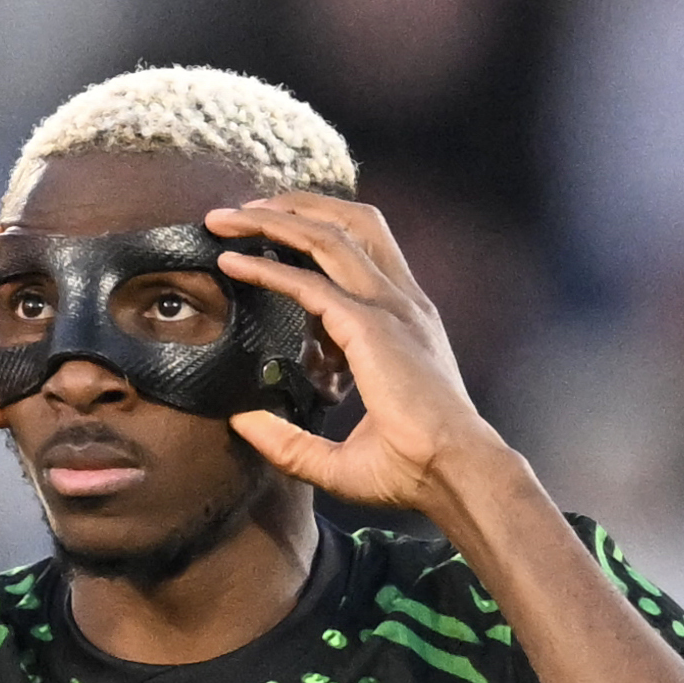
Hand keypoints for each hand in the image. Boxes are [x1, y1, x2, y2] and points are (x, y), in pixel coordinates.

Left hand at [206, 196, 507, 519]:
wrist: (457, 475)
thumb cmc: (413, 471)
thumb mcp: (340, 460)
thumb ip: (289, 441)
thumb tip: (242, 423)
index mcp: (404, 323)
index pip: (359, 254)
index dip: (312, 236)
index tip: (262, 240)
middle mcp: (401, 304)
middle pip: (348, 225)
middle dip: (292, 207)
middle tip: (238, 212)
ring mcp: (390, 310)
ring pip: (329, 236)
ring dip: (275, 220)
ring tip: (226, 218)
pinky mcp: (371, 327)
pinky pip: (309, 283)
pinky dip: (267, 268)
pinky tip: (230, 262)